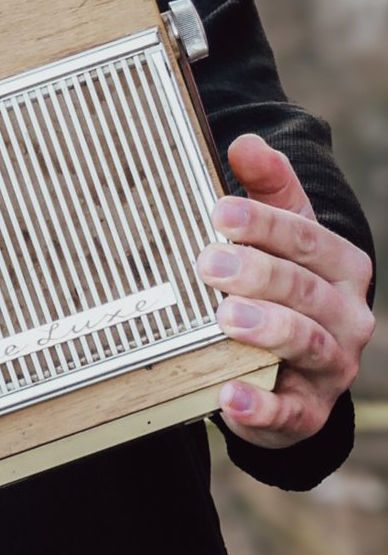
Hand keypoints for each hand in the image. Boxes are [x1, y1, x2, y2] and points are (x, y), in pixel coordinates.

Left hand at [196, 133, 373, 449]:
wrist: (295, 366)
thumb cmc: (284, 284)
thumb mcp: (281, 235)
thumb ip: (268, 189)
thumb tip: (246, 142)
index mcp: (343, 266)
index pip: (308, 238)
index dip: (264, 223)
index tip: (218, 212)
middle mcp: (347, 316)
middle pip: (304, 289)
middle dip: (257, 274)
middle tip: (207, 263)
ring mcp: (332, 366)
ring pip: (307, 343)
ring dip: (267, 329)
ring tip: (225, 318)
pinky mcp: (307, 412)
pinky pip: (289, 412)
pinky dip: (260, 407)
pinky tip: (229, 396)